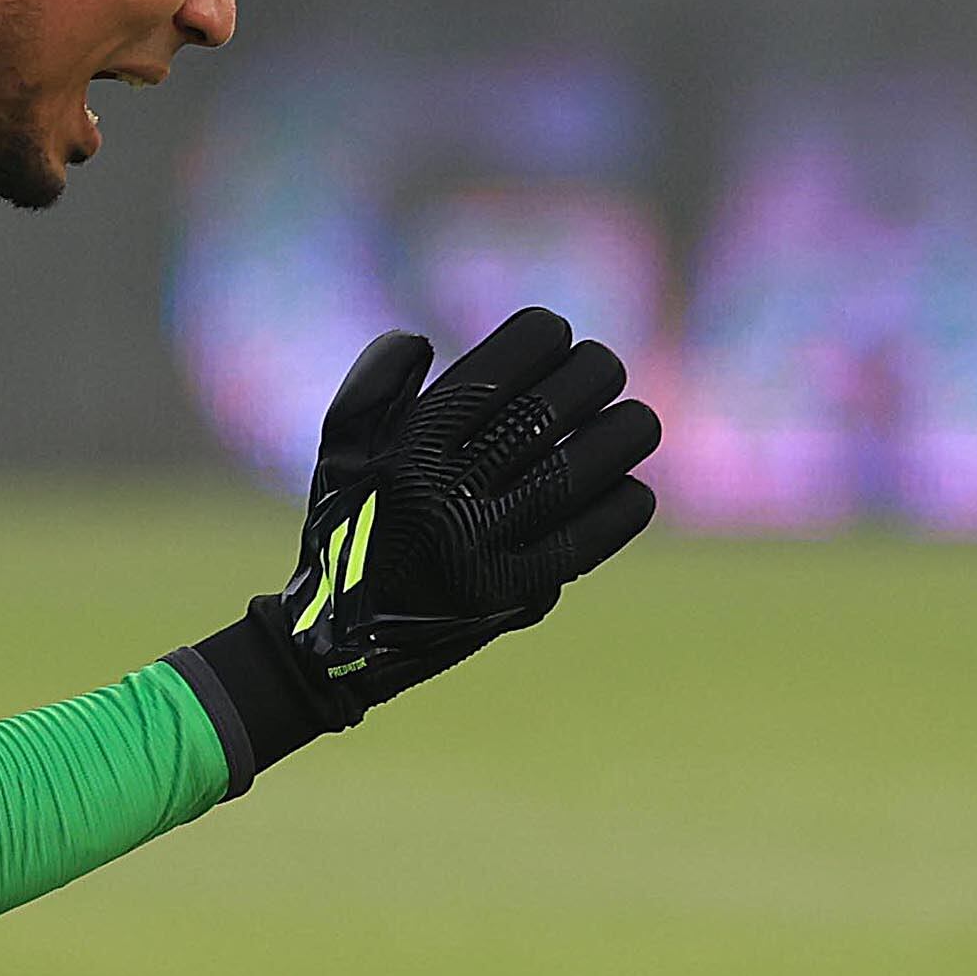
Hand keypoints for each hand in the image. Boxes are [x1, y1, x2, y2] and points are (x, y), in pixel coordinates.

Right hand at [172, 308, 660, 787]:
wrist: (341, 641)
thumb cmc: (349, 526)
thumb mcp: (341, 450)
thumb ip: (375, 383)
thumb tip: (424, 340)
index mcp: (406, 453)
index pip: (493, 374)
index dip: (540, 338)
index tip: (555, 335)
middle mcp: (444, 498)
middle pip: (543, 415)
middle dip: (591, 375)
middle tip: (604, 368)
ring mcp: (482, 550)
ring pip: (577, 473)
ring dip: (623, 435)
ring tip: (635, 421)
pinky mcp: (513, 594)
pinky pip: (589, 539)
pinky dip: (621, 505)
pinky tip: (629, 484)